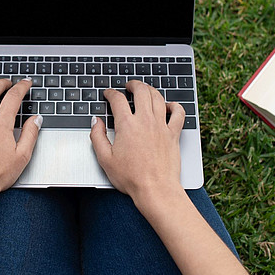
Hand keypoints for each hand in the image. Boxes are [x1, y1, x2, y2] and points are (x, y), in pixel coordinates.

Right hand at [89, 80, 184, 205]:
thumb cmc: (131, 178)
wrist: (156, 190)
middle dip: (133, 84)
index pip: (117, 100)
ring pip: (158, 97)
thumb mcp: (105, 159)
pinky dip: (175, 105)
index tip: (108, 94)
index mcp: (127, 125)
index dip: (111, 93)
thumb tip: (96, 122)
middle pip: (141, 91)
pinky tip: (170, 105)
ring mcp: (162, 126)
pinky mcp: (174, 134)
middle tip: (129, 85)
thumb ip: (97, 137)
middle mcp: (145, 121)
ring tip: (146, 89)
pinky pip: (178, 113)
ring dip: (151, 90)